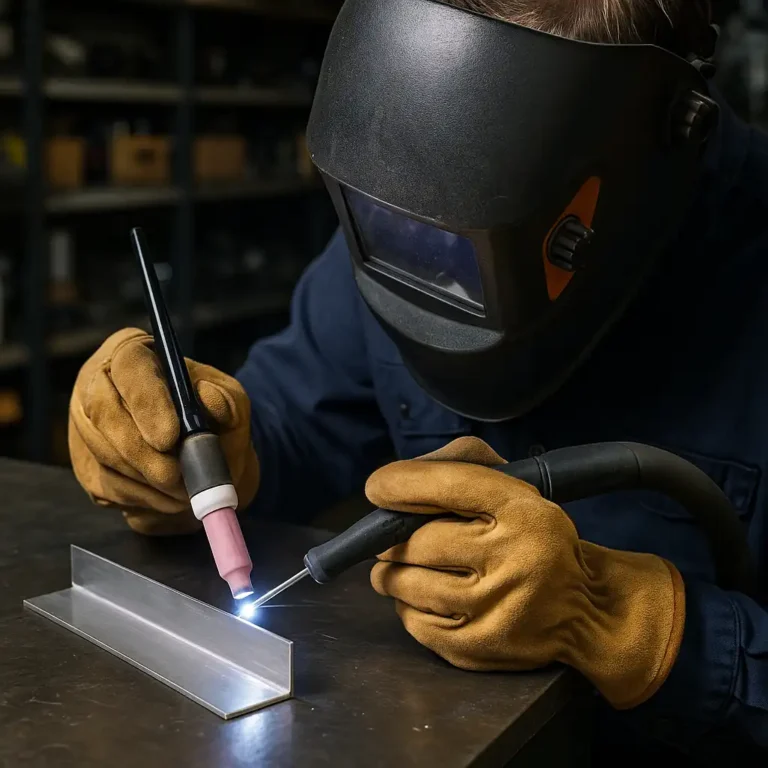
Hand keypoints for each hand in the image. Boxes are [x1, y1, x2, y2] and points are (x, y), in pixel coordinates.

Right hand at [69, 328, 258, 535]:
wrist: (209, 457)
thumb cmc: (216, 419)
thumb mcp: (233, 401)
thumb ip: (227, 399)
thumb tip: (208, 398)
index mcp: (135, 353)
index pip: (130, 365)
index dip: (146, 402)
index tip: (170, 437)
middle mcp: (100, 384)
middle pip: (103, 413)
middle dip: (142, 452)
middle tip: (176, 476)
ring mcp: (86, 427)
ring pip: (105, 456)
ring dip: (148, 480)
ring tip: (186, 490)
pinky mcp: (88, 467)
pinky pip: (107, 488)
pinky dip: (144, 499)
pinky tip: (171, 499)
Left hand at [367, 437, 684, 709]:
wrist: (584, 608)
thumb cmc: (533, 534)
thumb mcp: (514, 486)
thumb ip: (458, 465)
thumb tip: (393, 483)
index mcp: (523, 510)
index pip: (448, 486)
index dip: (400, 484)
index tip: (377, 488)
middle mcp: (512, 559)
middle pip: (417, 542)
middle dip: (393, 537)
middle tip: (394, 535)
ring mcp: (494, 609)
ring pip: (406, 583)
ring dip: (392, 571)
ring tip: (403, 563)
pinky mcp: (477, 648)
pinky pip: (412, 620)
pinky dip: (406, 603)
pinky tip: (424, 594)